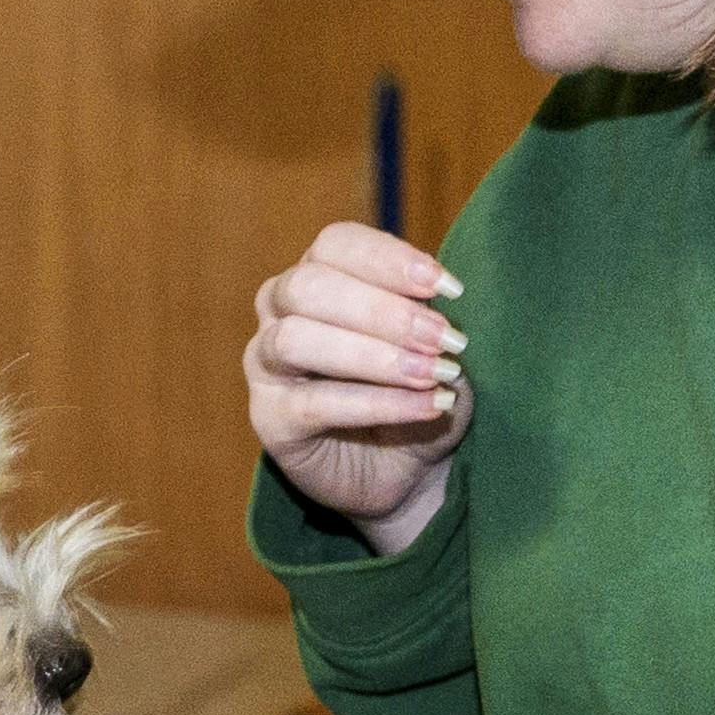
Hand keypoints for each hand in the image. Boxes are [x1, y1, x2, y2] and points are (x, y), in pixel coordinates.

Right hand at [247, 224, 465, 552]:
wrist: (410, 470)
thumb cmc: (420, 391)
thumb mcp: (437, 347)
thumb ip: (430, 319)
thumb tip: (439, 305)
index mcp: (319, 274)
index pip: (337, 244)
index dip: (389, 260)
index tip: (449, 288)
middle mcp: (280, 310)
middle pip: (309, 286)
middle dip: (384, 311)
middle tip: (445, 338)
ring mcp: (266, 364)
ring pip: (297, 339)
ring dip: (374, 356)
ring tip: (432, 373)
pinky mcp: (270, 419)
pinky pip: (313, 403)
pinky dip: (377, 403)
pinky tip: (426, 406)